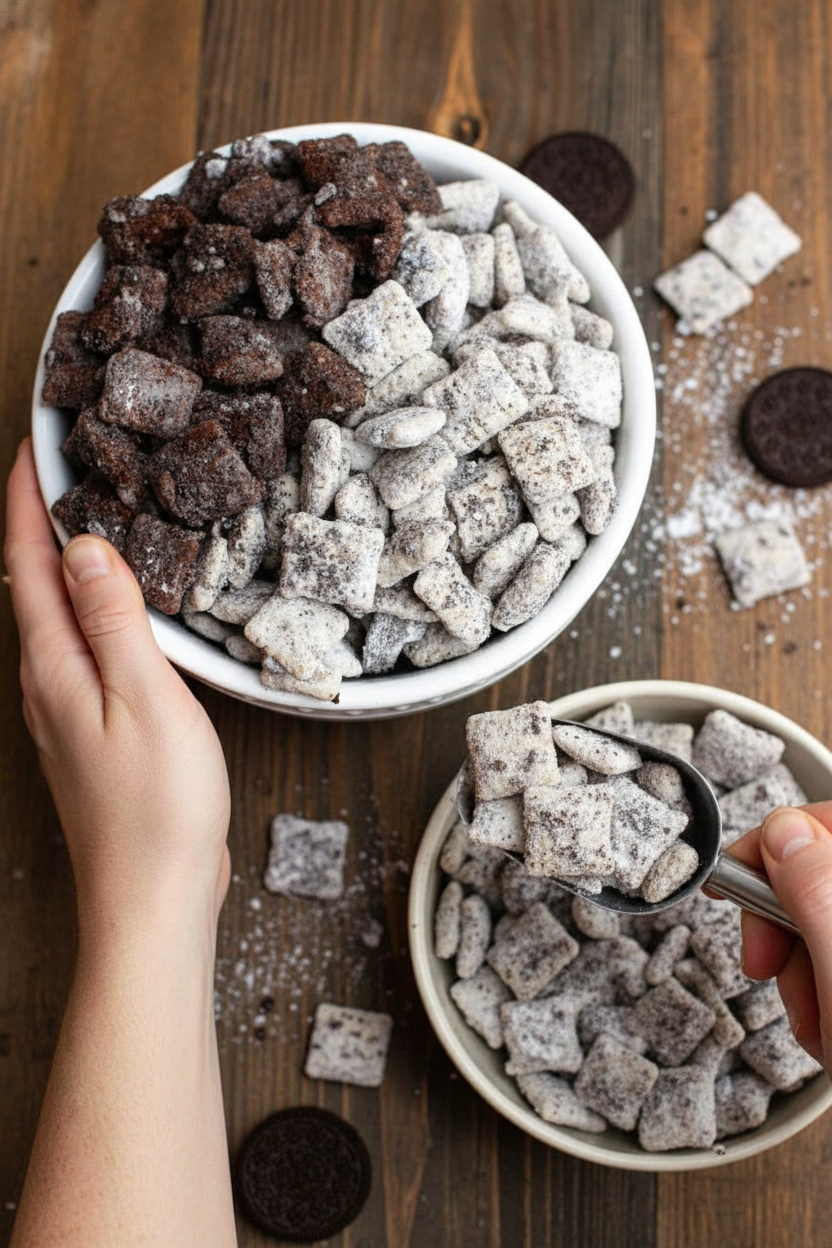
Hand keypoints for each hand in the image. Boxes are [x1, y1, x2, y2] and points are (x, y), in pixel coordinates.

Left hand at [4, 440, 230, 937]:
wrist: (151, 898)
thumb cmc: (154, 811)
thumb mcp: (146, 699)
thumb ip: (113, 620)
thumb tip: (84, 546)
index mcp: (54, 666)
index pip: (24, 560)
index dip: (25, 497)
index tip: (35, 443)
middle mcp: (47, 682)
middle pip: (27, 579)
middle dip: (36, 515)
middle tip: (61, 461)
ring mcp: (65, 707)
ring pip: (51, 611)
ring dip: (59, 556)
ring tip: (86, 513)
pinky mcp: (92, 726)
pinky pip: (78, 643)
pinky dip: (87, 602)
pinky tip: (114, 603)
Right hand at [730, 802, 831, 1068]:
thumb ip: (816, 892)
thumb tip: (784, 830)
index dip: (779, 840)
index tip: (735, 878)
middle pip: (826, 878)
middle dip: (787, 926)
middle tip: (765, 966)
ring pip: (831, 926)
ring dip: (806, 976)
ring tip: (818, 1025)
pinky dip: (827, 996)